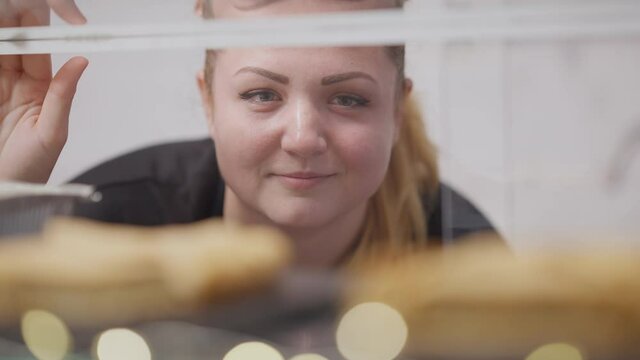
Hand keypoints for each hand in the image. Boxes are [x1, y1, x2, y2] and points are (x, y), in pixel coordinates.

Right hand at [0, 0, 87, 182]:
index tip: (28, 11)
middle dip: (9, 29)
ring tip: (0, 21)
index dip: (33, 32)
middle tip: (6, 11)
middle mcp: (17, 89)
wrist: (6, 192)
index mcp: (41, 93)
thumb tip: (81, 62)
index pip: (36, 54)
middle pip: (11, 50)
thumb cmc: (32, 170)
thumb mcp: (51, 133)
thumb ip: (63, 95)